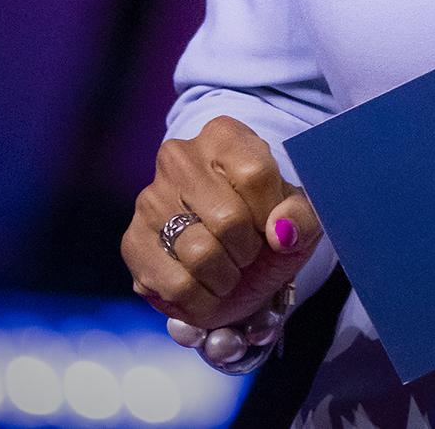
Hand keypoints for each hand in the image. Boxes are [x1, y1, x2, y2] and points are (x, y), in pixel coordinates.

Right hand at [122, 115, 322, 329]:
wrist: (231, 256)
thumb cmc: (266, 225)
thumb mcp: (298, 215)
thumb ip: (302, 216)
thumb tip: (281, 232)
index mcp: (223, 136)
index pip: (255, 174)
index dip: (271, 213)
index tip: (271, 225)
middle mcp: (179, 159)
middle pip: (228, 220)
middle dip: (249, 250)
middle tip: (248, 252)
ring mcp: (150, 200)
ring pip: (200, 255)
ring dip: (226, 277)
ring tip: (228, 269)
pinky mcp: (133, 241)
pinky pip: (175, 284)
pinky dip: (202, 298)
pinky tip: (206, 286)